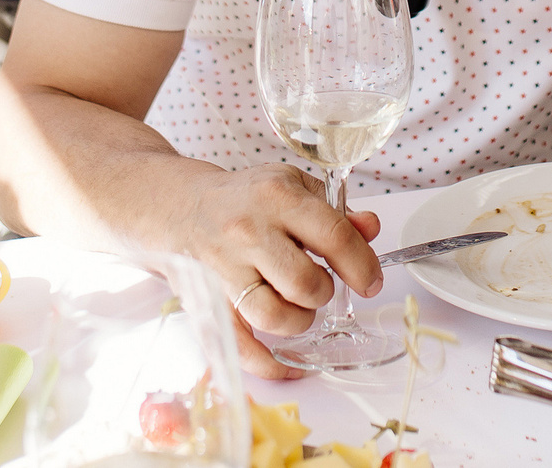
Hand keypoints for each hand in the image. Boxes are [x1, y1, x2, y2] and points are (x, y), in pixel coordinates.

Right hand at [167, 163, 383, 379]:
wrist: (181, 206)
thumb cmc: (245, 198)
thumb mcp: (292, 186)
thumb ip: (335, 212)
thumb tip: (370, 229)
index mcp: (277, 198)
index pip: (333, 236)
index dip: (361, 265)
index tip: (370, 282)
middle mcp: (249, 233)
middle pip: (304, 283)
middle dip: (324, 292)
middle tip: (319, 285)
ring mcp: (225, 269)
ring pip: (274, 317)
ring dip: (299, 320)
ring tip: (297, 304)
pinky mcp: (208, 300)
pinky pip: (239, 345)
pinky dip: (268, 364)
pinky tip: (288, 365)